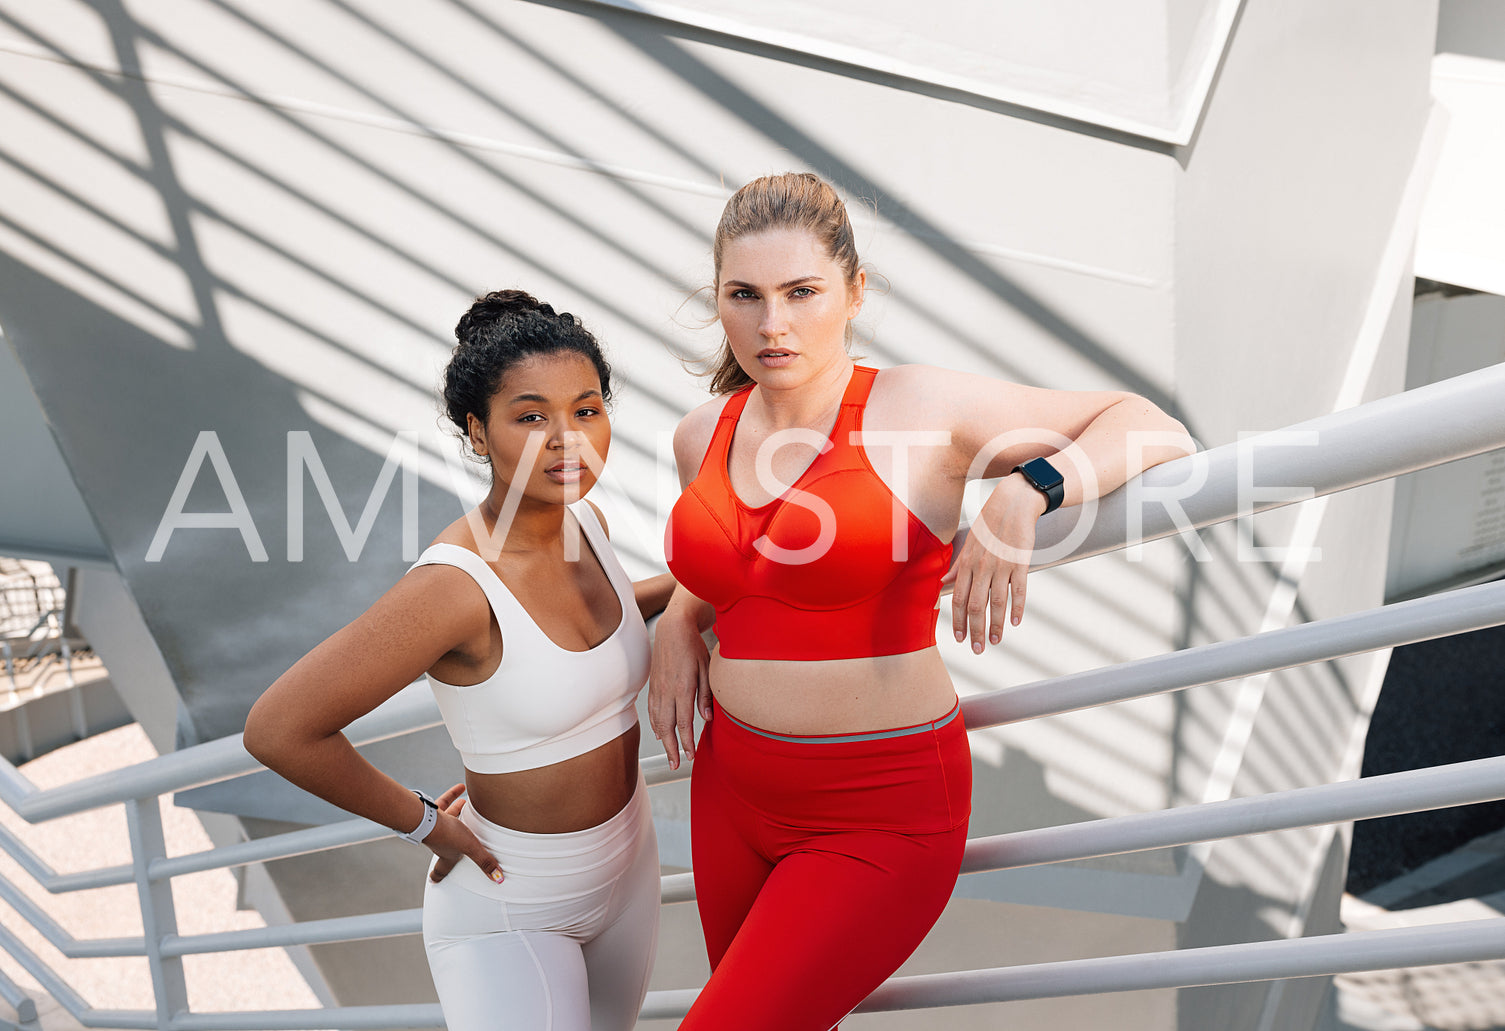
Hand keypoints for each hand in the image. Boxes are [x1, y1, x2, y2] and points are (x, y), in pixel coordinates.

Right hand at [425, 783, 503, 883]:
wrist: (425, 817)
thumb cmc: (447, 835)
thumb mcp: (471, 848)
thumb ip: (485, 861)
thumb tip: (498, 878)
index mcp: (447, 854)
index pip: (442, 869)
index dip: (438, 875)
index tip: (434, 880)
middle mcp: (440, 841)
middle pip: (446, 843)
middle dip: (454, 839)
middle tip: (459, 837)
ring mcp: (436, 827)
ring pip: (447, 819)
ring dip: (457, 811)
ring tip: (467, 803)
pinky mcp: (433, 812)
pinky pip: (444, 802)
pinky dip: (453, 795)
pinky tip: (461, 787)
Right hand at [648, 604, 711, 769]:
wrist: (673, 629)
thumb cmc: (692, 646)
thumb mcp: (707, 669)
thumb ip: (706, 695)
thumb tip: (708, 718)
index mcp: (683, 688)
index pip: (684, 723)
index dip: (687, 742)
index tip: (691, 755)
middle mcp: (667, 691)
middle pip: (667, 727)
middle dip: (672, 748)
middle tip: (676, 764)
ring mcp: (657, 688)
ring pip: (656, 721)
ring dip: (663, 740)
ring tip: (669, 754)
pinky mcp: (652, 685)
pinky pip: (651, 710)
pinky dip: (654, 725)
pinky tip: (659, 733)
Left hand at [951, 475, 1045, 652]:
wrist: (1012, 503)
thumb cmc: (989, 525)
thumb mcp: (968, 545)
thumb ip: (957, 567)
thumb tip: (943, 584)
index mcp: (967, 564)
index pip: (959, 599)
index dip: (958, 621)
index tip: (959, 639)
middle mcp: (982, 567)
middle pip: (976, 605)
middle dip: (975, 630)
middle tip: (977, 650)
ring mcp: (1002, 565)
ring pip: (997, 602)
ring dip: (996, 624)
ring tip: (996, 642)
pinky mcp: (1020, 562)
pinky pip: (1019, 589)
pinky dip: (1018, 607)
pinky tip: (1016, 622)